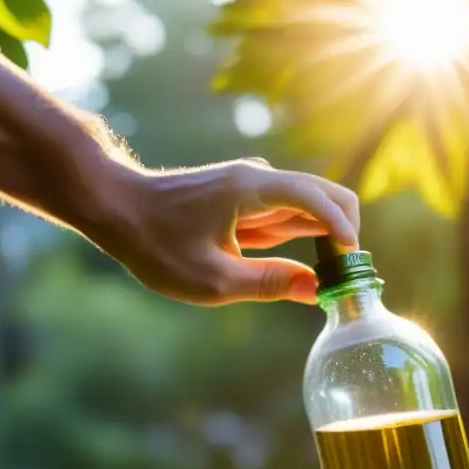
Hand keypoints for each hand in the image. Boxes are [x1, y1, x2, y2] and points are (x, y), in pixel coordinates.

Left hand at [92, 158, 360, 305]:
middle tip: (348, 275)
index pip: (318, 200)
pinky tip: (308, 266)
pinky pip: (290, 213)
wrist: (116, 209)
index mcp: (253, 189)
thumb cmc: (156, 244)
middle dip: (346, 230)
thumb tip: (317, 290)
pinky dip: (307, 235)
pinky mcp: (249, 198)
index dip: (343, 230)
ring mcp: (255, 186)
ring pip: (312, 204)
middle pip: (327, 193)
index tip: (353, 264)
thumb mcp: (213, 280)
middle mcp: (259, 179)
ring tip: (334, 277)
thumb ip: (269, 283)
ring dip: (328, 236)